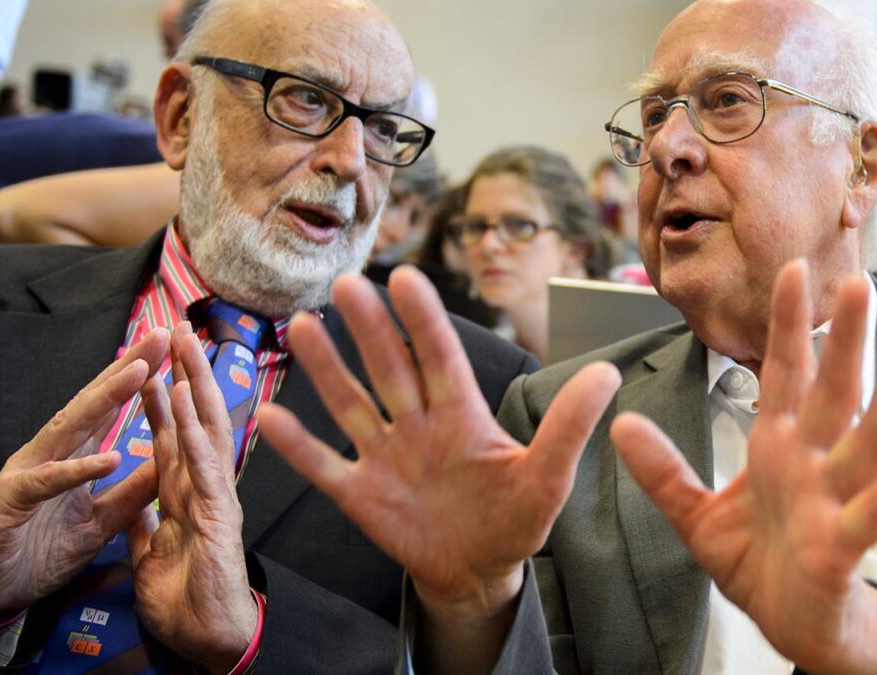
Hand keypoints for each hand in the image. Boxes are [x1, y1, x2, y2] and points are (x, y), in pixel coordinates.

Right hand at [0, 328, 168, 615]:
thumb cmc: (42, 550)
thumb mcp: (100, 520)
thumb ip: (131, 492)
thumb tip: (168, 463)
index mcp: (72, 456)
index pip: (111, 409)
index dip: (139, 380)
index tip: (172, 350)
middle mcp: (51, 454)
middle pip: (94, 404)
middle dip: (127, 369)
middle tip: (160, 336)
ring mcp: (29, 472)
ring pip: (72, 428)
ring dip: (106, 400)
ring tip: (140, 372)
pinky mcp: (14, 501)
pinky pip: (49, 482)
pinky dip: (78, 470)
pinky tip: (108, 457)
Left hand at [128, 324, 255, 671]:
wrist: (211, 641)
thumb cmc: (188, 604)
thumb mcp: (151, 558)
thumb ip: (145, 527)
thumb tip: (133, 504)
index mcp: (188, 497)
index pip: (175, 438)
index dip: (165, 401)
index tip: (156, 365)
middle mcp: (206, 489)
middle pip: (197, 421)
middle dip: (186, 375)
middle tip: (177, 330)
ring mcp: (217, 497)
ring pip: (207, 430)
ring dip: (196, 384)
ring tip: (186, 343)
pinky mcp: (219, 514)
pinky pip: (204, 465)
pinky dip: (195, 429)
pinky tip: (189, 398)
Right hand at [257, 267, 618, 662]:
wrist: (479, 571)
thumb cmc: (515, 519)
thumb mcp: (548, 476)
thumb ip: (568, 426)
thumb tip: (608, 373)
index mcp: (461, 414)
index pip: (439, 357)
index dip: (423, 319)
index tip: (404, 278)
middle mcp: (418, 425)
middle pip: (390, 369)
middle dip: (369, 329)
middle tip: (346, 284)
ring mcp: (386, 457)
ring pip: (352, 405)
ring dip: (327, 370)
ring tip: (303, 327)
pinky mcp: (361, 495)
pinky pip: (325, 467)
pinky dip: (300, 445)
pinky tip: (268, 417)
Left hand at [612, 260, 876, 674]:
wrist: (789, 626)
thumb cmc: (758, 565)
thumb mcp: (695, 515)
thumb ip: (663, 470)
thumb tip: (621, 424)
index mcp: (778, 447)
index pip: (782, 374)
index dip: (786, 325)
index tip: (790, 272)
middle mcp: (811, 463)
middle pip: (830, 391)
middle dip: (842, 340)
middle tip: (856, 282)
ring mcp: (833, 500)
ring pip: (865, 442)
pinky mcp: (845, 544)